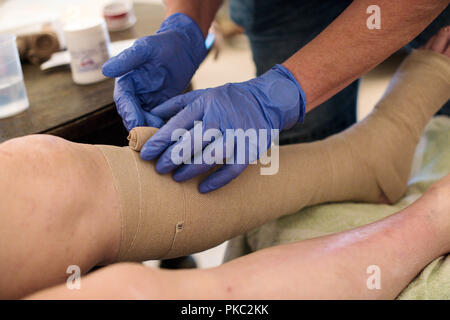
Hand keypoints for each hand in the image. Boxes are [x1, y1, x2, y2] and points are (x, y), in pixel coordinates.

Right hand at [102, 13, 206, 129]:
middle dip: (139, 127)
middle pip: (132, 115)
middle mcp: (134, 95)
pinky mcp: (159, 108)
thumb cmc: (164, 44)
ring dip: (150, 130)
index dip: (129, 113)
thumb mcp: (146, 48)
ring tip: (160, 135)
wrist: (184, 49)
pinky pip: (157, 121)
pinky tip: (169, 133)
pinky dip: (161, 128)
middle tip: (149, 136)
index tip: (135, 123)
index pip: (123, 101)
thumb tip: (105, 70)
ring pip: (144, 121)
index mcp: (126, 82)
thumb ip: (127, 59)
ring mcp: (146, 102)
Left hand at [140, 64, 305, 192]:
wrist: (267, 101)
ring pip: (210, 158)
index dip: (158, 142)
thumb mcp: (204, 94)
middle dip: (171, 158)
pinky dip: (217, 181)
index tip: (145, 154)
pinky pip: (232, 169)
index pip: (177, 125)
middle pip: (191, 143)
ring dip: (190, 170)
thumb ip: (177, 104)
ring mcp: (237, 135)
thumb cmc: (229, 99)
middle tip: (159, 169)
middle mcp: (220, 119)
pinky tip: (203, 189)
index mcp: (205, 104)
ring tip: (177, 178)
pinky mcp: (251, 149)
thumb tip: (151, 115)